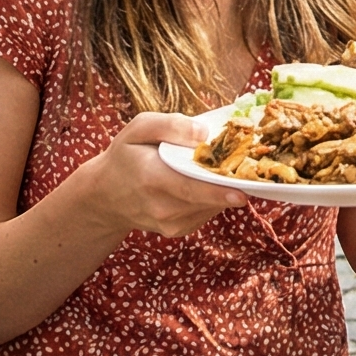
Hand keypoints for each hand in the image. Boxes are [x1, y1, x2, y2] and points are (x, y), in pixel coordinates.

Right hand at [70, 111, 247, 236]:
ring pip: (211, 206)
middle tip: (251, 171)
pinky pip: (206, 212)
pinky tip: (208, 182)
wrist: (105, 196)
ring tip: (229, 169)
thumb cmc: (125, 156)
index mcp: (151, 177)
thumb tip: (203, 133)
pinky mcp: (178, 230)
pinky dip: (213, 198)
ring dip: (224, 190)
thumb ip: (169, 125)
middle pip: (206, 199)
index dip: (218, 191)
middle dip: (231, 185)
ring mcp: (170, 223)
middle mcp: (162, 207)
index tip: (242, 192)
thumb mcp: (138, 128)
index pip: (189, 188)